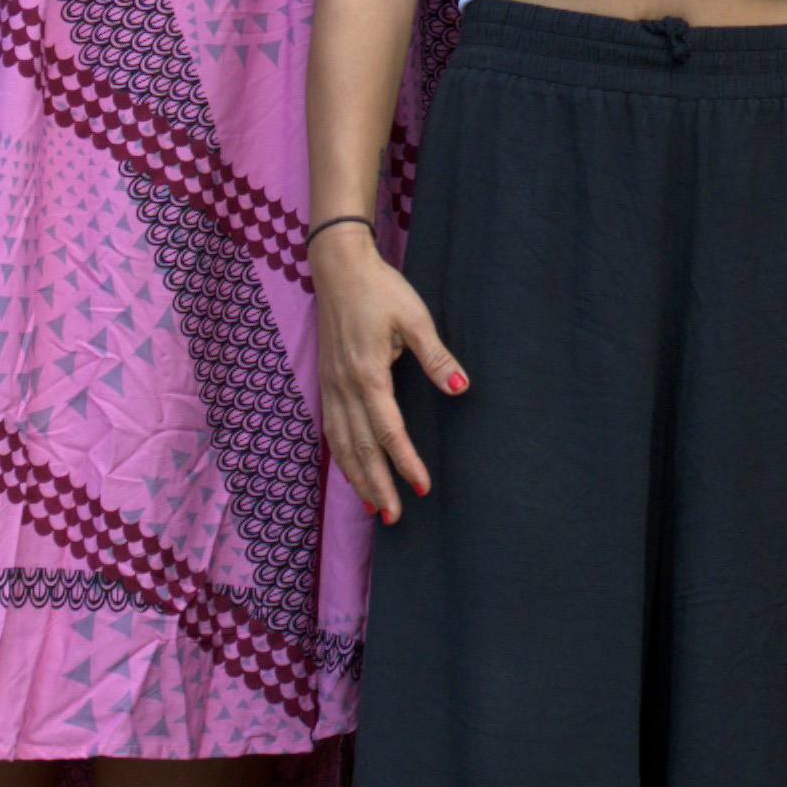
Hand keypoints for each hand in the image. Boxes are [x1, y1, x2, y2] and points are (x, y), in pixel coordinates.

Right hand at [313, 233, 458, 518]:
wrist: (338, 268)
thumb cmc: (380, 290)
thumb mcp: (415, 318)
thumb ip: (436, 357)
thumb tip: (461, 388)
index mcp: (367, 374)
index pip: (388, 431)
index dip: (404, 462)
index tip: (422, 488)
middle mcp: (344, 387)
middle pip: (361, 448)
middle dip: (378, 485)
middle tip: (394, 517)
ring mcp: (331, 386)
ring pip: (341, 444)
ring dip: (357, 478)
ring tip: (373, 507)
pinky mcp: (326, 382)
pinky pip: (332, 430)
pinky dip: (341, 457)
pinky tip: (351, 471)